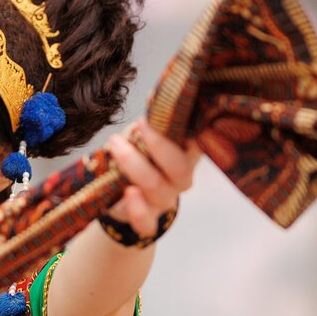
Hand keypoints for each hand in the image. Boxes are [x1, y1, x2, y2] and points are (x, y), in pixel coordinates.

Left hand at [105, 118, 200, 236]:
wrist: (124, 198)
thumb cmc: (140, 158)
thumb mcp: (146, 136)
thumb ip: (153, 121)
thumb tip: (155, 94)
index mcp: (187, 155)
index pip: (202, 142)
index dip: (196, 129)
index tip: (179, 107)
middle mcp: (181, 179)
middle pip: (179, 166)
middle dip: (158, 145)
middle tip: (139, 125)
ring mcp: (165, 200)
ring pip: (156, 186)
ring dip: (133, 163)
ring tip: (114, 144)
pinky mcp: (147, 219)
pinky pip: (146, 221)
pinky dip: (137, 208)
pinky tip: (129, 193)